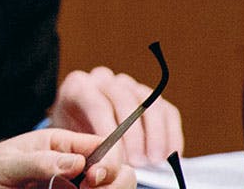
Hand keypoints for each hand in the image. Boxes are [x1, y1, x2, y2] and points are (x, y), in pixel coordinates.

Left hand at [0, 128, 134, 188]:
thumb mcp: (5, 163)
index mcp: (58, 144)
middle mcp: (67, 166)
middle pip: (112, 172)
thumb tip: (77, 162)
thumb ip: (39, 162)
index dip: (108, 160)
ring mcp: (65, 187)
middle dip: (112, 181)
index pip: (100, 145)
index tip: (94, 177)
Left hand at [48, 67, 183, 165]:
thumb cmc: (76, 133)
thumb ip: (87, 147)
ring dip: (155, 135)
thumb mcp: (72, 138)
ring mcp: (130, 85)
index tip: (117, 158)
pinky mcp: (152, 96)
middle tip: (138, 162)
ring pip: (150, 103)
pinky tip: (170, 155)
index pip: (98, 105)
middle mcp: (105, 80)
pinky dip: (171, 134)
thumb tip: (106, 163)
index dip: (110, 133)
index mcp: (79, 86)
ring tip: (154, 160)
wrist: (80, 124)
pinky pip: (167, 111)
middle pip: (125, 101)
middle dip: (134, 135)